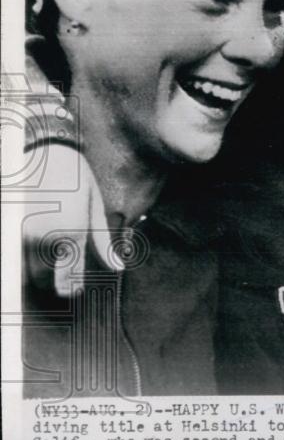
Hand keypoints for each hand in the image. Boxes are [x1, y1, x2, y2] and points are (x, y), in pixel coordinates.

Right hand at [22, 143, 112, 296]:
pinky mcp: (9, 223)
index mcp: (68, 234)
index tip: (73, 290)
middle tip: (60, 281)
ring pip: (21, 268)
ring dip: (32, 271)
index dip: (69, 288)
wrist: (45, 149)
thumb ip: (102, 241)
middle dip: (48, 283)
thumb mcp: (95, 207)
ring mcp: (19, 230)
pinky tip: (33, 248)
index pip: (65, 278)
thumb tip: (117, 266)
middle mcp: (40, 236)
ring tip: (47, 263)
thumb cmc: (75, 177)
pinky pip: (13, 250)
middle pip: (38, 279)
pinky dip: (21, 256)